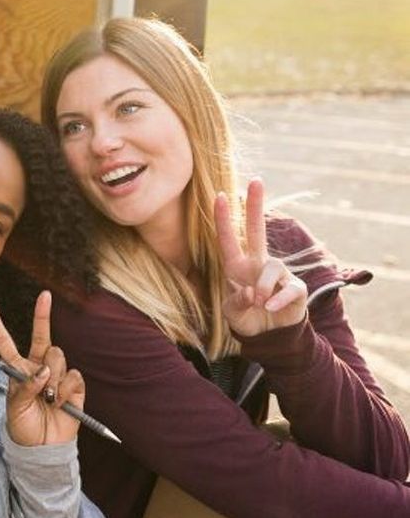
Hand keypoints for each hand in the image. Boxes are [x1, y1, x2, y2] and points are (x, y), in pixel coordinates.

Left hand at [0, 291, 85, 445]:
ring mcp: (57, 375)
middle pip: (42, 336)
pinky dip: (64, 389)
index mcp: (18, 369)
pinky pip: (72, 375)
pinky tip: (59, 402)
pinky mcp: (74, 386)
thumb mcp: (14, 408)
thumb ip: (25, 387)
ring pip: (57, 357)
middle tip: (45, 296)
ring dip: (51, 377)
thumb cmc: (23, 427)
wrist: (43, 448)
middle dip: (43, 314)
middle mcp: (38, 367)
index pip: (6, 342)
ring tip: (47, 399)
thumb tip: (43, 372)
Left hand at [215, 178, 306, 336]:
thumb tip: (252, 291)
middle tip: (257, 180)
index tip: (220, 195)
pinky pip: (289, 288)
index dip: (224, 219)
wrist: (268, 337)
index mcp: (237, 267)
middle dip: (255, 206)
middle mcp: (257, 264)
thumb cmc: (246, 318)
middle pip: (257, 229)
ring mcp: (278, 274)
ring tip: (260, 303)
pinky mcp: (296, 288)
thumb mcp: (233, 313)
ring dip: (264, 286)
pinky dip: (278, 299)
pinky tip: (271, 307)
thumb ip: (237, 301)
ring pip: (272, 267)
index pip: (229, 239)